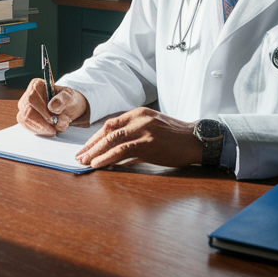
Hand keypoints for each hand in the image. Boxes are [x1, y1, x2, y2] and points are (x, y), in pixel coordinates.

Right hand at [16, 78, 87, 135]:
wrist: (69, 107)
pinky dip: (39, 131)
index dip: (40, 109)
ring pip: (25, 119)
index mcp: (37, 85)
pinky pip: (27, 126)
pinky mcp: (26, 117)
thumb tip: (51, 106)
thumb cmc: (68, 99)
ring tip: (53, 130)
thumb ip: (62, 99)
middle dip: (41, 122)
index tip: (51, 118)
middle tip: (54, 127)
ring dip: (40, 128)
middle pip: (27, 110)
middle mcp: (28, 95)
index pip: (31, 97)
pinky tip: (48, 131)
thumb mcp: (70, 97)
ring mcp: (25, 107)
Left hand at [74, 107, 202, 168]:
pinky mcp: (149, 144)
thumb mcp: (153, 128)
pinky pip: (123, 150)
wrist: (197, 140)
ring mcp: (144, 130)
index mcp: (139, 113)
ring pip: (113, 140)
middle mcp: (139, 118)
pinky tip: (98, 163)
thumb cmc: (175, 137)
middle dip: (91, 145)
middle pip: (108, 131)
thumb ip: (134, 136)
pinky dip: (108, 157)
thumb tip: (116, 154)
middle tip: (80, 156)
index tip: (86, 147)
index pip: (111, 123)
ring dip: (96, 152)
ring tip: (85, 162)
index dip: (96, 136)